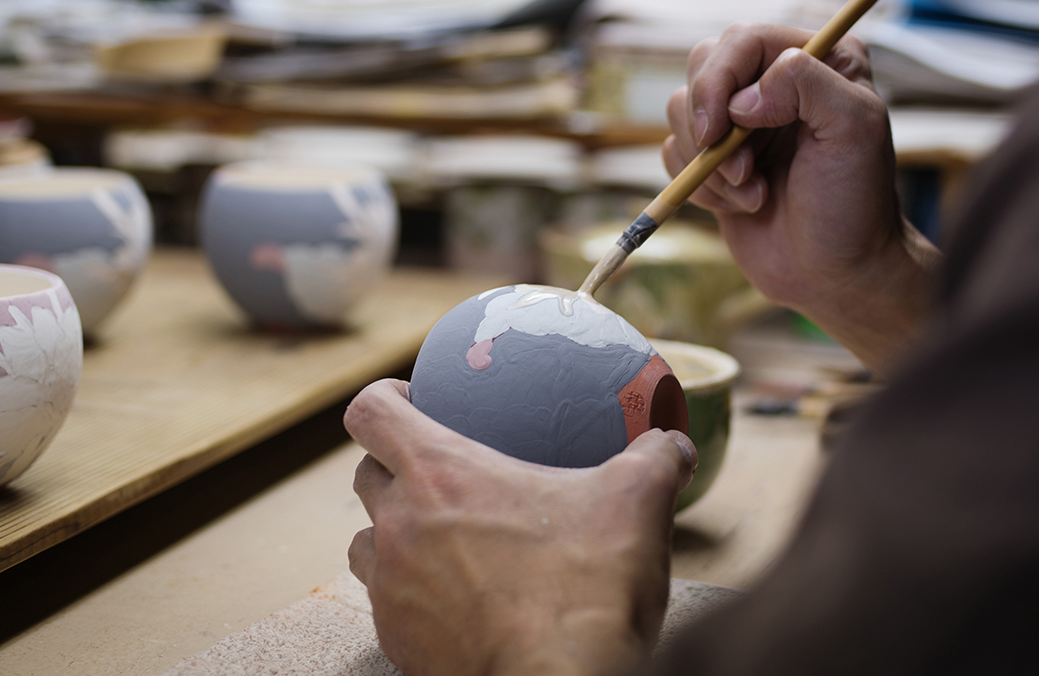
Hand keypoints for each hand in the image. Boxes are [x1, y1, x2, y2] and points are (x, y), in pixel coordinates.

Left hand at [346, 379, 697, 675]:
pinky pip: (390, 604)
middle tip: (439, 471)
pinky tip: (461, 598)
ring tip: (444, 538)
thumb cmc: (586, 590)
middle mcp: (399, 526)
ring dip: (394, 533)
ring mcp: (392, 588)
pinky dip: (415, 593)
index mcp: (440, 473)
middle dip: (392, 466)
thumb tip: (674, 443)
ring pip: (367, 543)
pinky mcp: (399, 641)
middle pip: (364, 475)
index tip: (413, 398)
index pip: (371, 412)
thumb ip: (655, 460)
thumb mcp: (636, 505)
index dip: (384, 397)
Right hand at [663, 23, 938, 369]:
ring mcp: (743, 121)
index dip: (724, 78)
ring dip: (711, 162)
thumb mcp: (854, 128)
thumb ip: (808, 83)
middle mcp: (776, 82)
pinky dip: (699, 184)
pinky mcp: (715, 159)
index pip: (745, 39)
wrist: (834, 273)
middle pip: (704, 64)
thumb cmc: (854, 203)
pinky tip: (742, 205)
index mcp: (818, 59)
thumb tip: (744, 98)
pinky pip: (675, 150)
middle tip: (742, 168)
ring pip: (682, 109)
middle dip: (711, 121)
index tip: (728, 126)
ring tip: (753, 192)